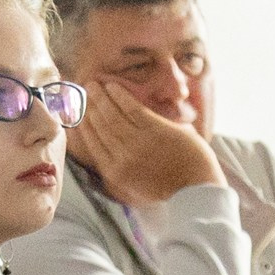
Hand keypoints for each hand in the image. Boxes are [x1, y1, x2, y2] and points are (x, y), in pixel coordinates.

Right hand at [67, 80, 224, 204]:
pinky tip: (113, 86)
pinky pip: (132, 109)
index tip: (79, 112)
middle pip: (100, 127)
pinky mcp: (155, 130)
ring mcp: (137, 143)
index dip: (84, 125)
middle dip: (89, 107)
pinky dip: (120, 96)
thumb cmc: (168, 188)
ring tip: (94, 85)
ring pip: (112, 116)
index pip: (93, 144)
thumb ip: (119, 169)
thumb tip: (106, 150)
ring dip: (101, 98)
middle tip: (85, 91)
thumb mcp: (134, 186)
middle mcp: (121, 158)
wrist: (195, 189)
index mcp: (115, 173)